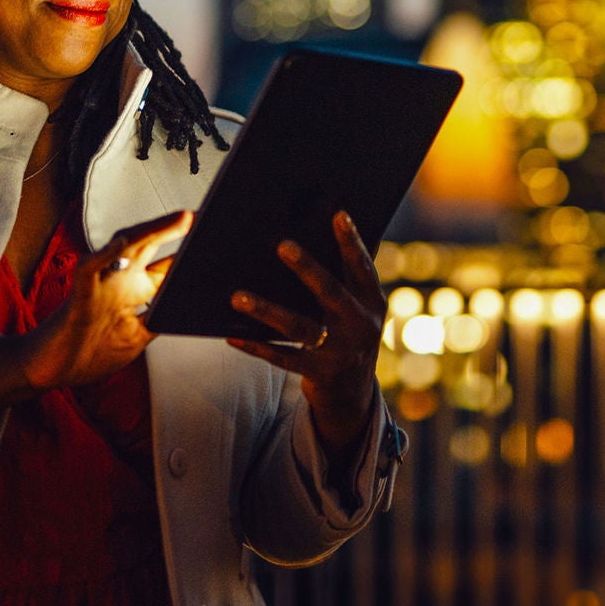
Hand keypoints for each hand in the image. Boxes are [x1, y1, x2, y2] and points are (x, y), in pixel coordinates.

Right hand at [0, 209, 191, 414]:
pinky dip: (104, 255)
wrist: (49, 370)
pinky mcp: (79, 296)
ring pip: (123, 247)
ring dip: (151, 231)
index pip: (165, 264)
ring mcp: (99, 285)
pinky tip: (119, 244)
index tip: (214, 238)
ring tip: (178, 219)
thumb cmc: (87, 353)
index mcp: (133, 292)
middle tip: (201, 215)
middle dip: (175, 230)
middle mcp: (118, 281)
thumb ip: (158, 320)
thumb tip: (188, 309)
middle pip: (149, 246)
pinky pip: (88, 270)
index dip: (188, 251)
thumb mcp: (136, 338)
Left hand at [225, 210, 386, 450]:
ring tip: (237, 296)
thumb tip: (314, 231)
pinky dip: (256, 346)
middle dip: (307, 268)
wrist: (353, 391)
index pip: (362, 268)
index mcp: (372, 302)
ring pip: (300, 328)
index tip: (339, 214)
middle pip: (330, 293)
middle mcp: (361, 326)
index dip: (352, 242)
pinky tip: (232, 334)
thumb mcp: (356, 307)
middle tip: (282, 245)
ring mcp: (340, 352)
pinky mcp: (318, 374)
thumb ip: (343, 278)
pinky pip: (282, 358)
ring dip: (267, 310)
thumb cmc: (346, 332)